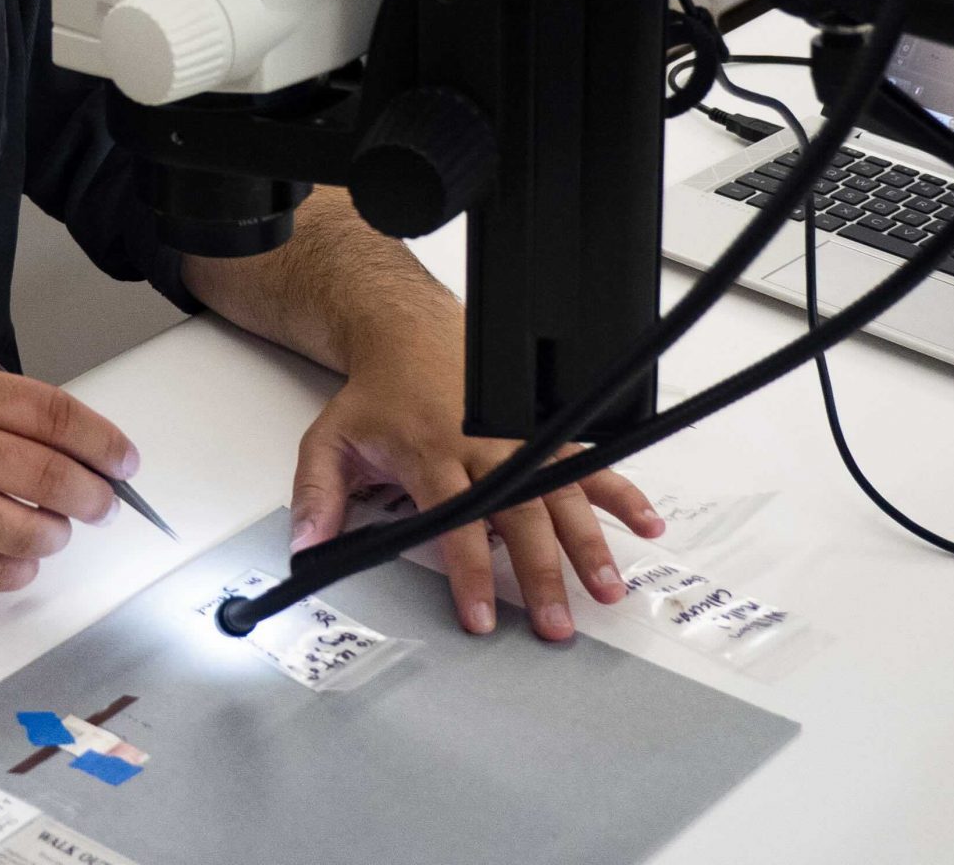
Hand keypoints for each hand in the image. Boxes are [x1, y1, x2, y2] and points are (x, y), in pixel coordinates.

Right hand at [0, 359, 137, 594]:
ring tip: (58, 530)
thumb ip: (2, 406)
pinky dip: (14, 572)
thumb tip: (76, 444)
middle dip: (92, 495)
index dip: (101, 440)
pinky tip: (22, 561)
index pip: (50, 413)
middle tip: (104, 503)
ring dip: (55, 535)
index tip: (124, 460)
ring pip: (20, 527)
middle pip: (45, 474)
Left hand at [287, 324, 663, 642]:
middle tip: (557, 624)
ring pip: (562, 492)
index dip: (469, 574)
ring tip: (609, 588)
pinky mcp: (542, 425)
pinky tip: (647, 524)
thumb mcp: (331, 439)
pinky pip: (587, 460)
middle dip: (541, 574)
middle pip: (518, 516)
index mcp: (432, 452)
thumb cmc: (377, 392)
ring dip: (590, 543)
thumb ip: (317, 497)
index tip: (482, 617)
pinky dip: (620, 491)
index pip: (454, 524)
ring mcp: (520, 434)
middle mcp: (484, 445)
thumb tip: (306, 550)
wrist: (408, 329)